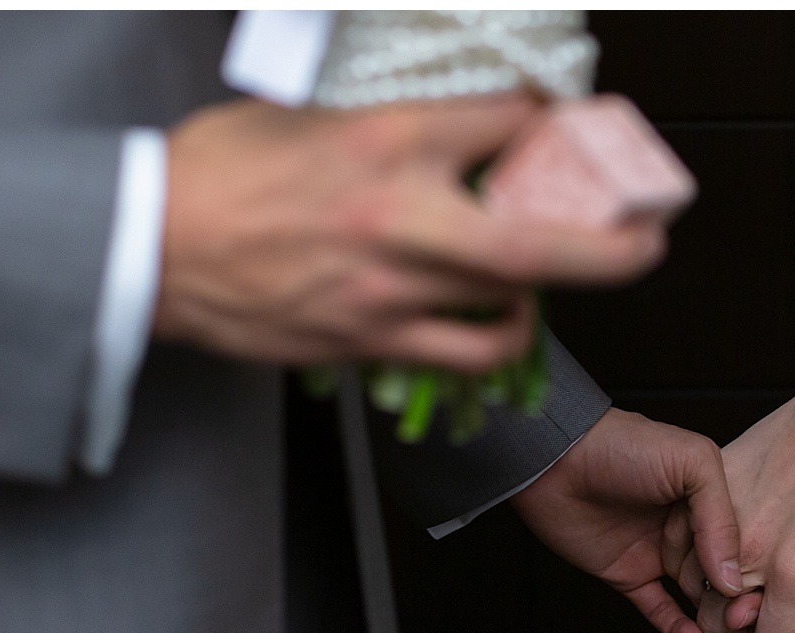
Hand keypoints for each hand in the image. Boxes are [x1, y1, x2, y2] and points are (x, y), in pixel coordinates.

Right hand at [153, 94, 664, 371]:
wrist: (146, 249)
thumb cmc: (216, 175)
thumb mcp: (307, 116)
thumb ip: (392, 125)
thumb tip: (457, 130)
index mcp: (383, 140)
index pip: (505, 125)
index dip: (551, 127)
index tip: (567, 131)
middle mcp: (398, 217)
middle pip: (538, 240)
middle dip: (611, 245)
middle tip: (649, 240)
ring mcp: (386, 291)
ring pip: (505, 312)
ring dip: (549, 302)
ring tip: (555, 285)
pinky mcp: (368, 342)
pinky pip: (459, 354)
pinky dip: (492, 339)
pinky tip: (492, 321)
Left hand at [509, 408, 743, 632]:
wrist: (556, 460)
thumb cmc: (624, 446)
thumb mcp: (691, 461)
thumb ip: (721, 515)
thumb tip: (732, 578)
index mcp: (709, 494)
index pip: (745, 537)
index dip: (757, 563)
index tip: (772, 589)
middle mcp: (687, 525)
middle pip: (723, 570)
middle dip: (739, 596)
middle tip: (751, 618)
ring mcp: (657, 551)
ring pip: (694, 594)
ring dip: (712, 614)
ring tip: (728, 631)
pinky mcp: (628, 574)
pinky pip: (657, 608)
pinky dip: (675, 627)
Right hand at [683, 188, 794, 632]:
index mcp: (792, 569)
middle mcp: (747, 549)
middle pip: (726, 626)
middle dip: (758, 627)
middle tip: (794, 600)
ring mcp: (722, 516)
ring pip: (700, 588)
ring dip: (729, 594)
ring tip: (768, 572)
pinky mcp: (713, 486)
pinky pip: (690, 542)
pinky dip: (707, 556)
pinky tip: (743, 543)